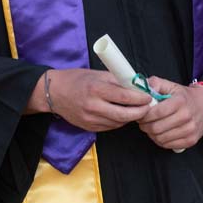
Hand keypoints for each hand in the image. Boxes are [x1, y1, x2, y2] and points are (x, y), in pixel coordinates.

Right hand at [35, 69, 151, 131]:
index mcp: (96, 89)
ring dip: (130, 117)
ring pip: (118, 123)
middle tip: (147, 108)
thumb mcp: (98, 75)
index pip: (124, 97)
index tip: (148, 97)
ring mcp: (90, 119)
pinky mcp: (88, 127)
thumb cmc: (77, 79)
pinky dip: (118, 121)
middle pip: (124, 115)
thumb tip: (137, 86)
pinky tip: (121, 114)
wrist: (54, 92)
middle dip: (140, 112)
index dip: (140, 99)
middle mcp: (93, 106)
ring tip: (136, 110)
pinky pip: (109, 127)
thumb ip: (117, 81)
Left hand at [137, 77, 202, 150]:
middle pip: (157, 127)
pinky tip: (161, 133)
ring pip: (161, 138)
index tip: (140, 114)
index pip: (157, 112)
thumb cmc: (184, 96)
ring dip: (151, 134)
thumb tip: (143, 88)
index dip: (144, 115)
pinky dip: (160, 141)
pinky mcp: (191, 140)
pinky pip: (168, 145)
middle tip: (143, 122)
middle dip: (145, 126)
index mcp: (180, 101)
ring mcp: (190, 130)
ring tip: (151, 127)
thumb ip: (156, 84)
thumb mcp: (171, 85)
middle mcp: (186, 116)